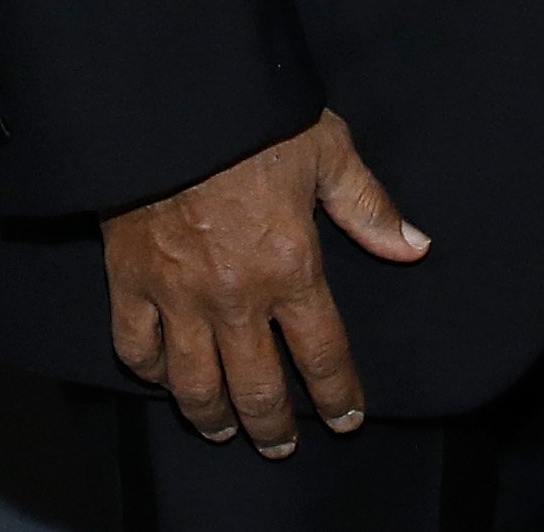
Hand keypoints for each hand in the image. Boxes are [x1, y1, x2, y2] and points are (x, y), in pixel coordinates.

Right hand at [105, 110, 429, 456]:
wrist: (170, 98)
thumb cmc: (254, 119)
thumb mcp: (327, 150)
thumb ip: (369, 207)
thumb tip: (415, 246)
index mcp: (291, 266)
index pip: (323, 355)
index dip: (337, 395)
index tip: (346, 416)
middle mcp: (235, 296)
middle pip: (257, 389)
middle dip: (274, 427)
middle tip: (281, 444)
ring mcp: (178, 295)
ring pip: (194, 385)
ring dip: (212, 417)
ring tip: (224, 430)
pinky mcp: (129, 281)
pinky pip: (135, 347)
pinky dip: (148, 371)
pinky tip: (163, 378)